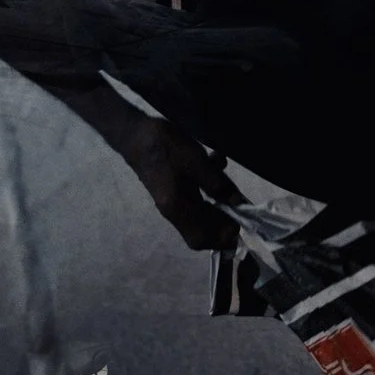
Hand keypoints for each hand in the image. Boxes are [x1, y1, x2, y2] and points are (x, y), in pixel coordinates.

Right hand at [123, 118, 244, 251]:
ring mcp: (171, 201)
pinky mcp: (172, 190)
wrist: (136, 135)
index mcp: (177, 208)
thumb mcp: (197, 162)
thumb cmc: (166, 148)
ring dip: (217, 201)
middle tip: (238, 204)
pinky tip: (215, 162)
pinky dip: (207, 187)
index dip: (222, 237)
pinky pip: (194, 198)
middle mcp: (173, 211)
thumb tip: (238, 203)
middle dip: (223, 220)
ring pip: (200, 212)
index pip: (200, 239)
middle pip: (201, 230)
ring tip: (228, 183)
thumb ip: (218, 184)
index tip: (239, 221)